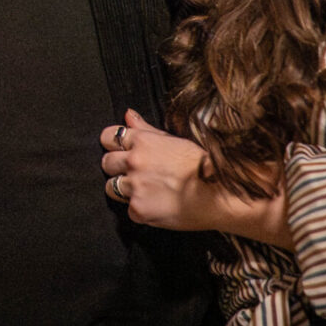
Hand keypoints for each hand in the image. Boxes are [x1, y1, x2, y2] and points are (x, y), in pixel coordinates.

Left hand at [99, 111, 292, 246]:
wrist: (218, 193)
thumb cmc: (202, 165)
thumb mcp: (175, 140)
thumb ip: (146, 129)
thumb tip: (128, 114)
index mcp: (142, 141)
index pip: (108, 136)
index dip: (113, 144)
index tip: (121, 150)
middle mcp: (134, 161)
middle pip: (106, 162)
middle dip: (116, 167)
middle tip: (136, 174)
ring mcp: (134, 186)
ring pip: (110, 187)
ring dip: (124, 189)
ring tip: (146, 191)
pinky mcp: (138, 210)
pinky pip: (128, 210)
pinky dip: (140, 210)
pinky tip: (158, 205)